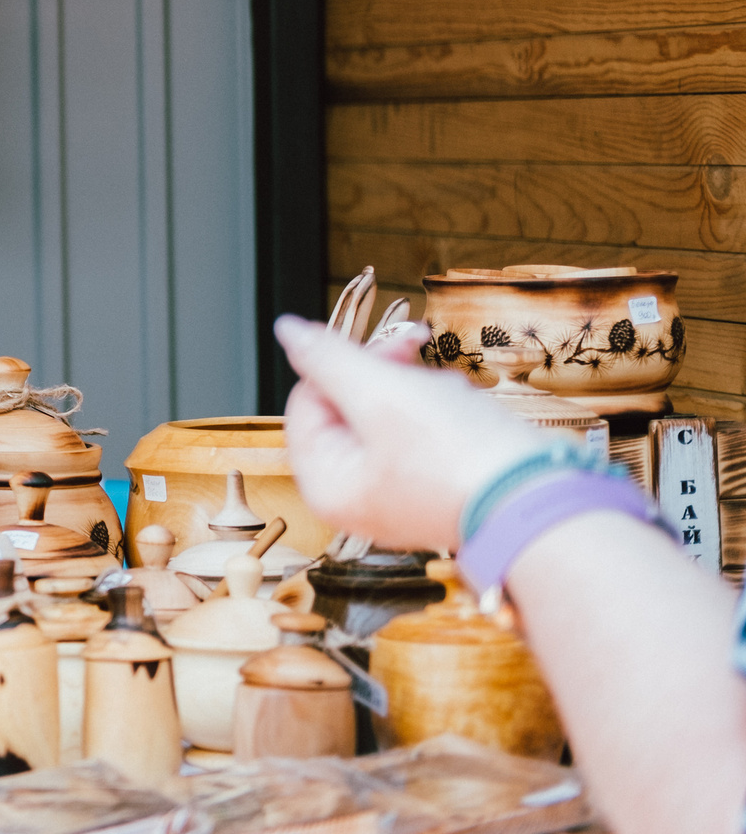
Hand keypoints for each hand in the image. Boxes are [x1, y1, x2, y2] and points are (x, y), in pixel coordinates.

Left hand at [276, 315, 543, 551]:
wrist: (546, 502)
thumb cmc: (462, 458)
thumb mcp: (380, 393)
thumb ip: (327, 358)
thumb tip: (287, 330)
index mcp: (328, 484)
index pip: (307, 402)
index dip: (340, 361)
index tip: (380, 338)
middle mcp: (359, 497)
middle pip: (349, 407)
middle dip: (388, 375)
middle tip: (417, 349)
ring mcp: (401, 494)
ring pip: (392, 413)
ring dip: (422, 390)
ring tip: (454, 394)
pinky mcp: (441, 486)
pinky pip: (428, 433)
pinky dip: (447, 412)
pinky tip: (470, 411)